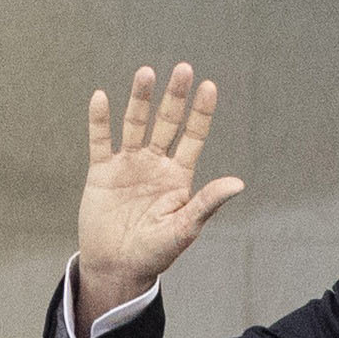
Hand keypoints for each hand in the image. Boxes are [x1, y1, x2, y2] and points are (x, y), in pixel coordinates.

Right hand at [75, 62, 243, 323]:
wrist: (116, 268)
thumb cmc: (154, 253)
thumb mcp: (184, 228)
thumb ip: (207, 203)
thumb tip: (238, 183)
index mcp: (178, 176)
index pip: (192, 137)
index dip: (200, 112)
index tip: (209, 86)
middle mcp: (155, 164)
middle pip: (166, 123)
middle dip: (174, 97)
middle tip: (183, 69)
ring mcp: (128, 165)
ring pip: (135, 124)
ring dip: (140, 99)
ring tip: (146, 72)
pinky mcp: (102, 172)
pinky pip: (101, 140)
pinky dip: (100, 120)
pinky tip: (102, 97)